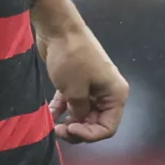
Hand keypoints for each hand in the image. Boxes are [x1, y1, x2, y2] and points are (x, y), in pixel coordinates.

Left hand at [39, 22, 128, 142]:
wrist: (59, 29)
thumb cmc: (71, 58)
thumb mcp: (75, 90)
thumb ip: (79, 111)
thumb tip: (78, 121)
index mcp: (115, 94)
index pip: (108, 127)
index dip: (89, 134)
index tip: (70, 129)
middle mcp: (107, 92)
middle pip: (95, 123)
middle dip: (77, 130)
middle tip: (58, 130)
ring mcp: (91, 88)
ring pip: (82, 115)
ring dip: (68, 122)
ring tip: (52, 126)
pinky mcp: (75, 83)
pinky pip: (71, 104)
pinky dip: (60, 111)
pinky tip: (48, 116)